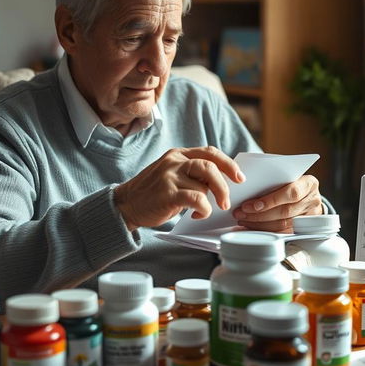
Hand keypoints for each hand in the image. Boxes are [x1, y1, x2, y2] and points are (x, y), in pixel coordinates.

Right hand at [114, 146, 244, 230]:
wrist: (125, 205)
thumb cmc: (153, 193)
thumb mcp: (172, 175)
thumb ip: (192, 174)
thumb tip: (221, 182)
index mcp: (178, 154)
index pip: (209, 152)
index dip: (228, 164)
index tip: (239, 177)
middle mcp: (174, 161)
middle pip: (210, 166)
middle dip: (225, 184)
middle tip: (227, 201)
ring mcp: (170, 176)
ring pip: (204, 184)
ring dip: (211, 200)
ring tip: (208, 209)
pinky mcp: (167, 193)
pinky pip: (196, 198)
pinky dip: (203, 208)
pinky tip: (199, 213)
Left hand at [232, 174, 322, 232]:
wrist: (309, 194)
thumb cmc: (293, 182)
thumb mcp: (287, 175)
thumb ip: (273, 179)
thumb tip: (247, 187)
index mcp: (309, 183)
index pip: (291, 193)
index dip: (271, 200)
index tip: (253, 205)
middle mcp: (312, 200)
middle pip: (285, 211)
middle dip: (260, 214)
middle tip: (242, 212)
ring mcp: (309, 216)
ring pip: (283, 225)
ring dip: (260, 224)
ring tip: (243, 219)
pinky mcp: (304, 228)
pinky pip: (282, 233)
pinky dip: (266, 230)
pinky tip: (252, 227)